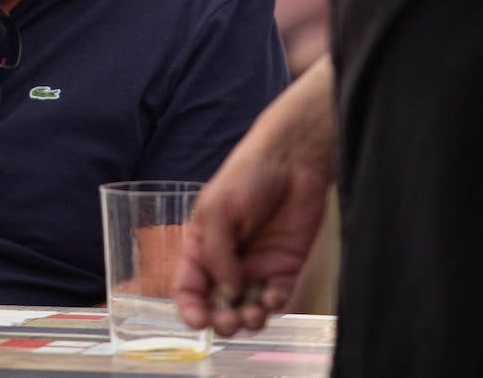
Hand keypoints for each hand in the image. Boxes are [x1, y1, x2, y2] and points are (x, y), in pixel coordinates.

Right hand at [175, 58, 335, 336]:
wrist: (293, 159)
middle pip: (218, 305)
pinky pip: (277, 298)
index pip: (189, 287)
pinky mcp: (285, 267)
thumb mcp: (218, 209)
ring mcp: (257, 265)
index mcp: (203, 245)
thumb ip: (217, 254)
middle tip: (228, 321)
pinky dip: (273, 306)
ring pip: (247, 309)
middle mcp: (228, 261)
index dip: (190, 309)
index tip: (199, 322)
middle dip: (220, 321)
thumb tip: (227, 292)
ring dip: (247, 319)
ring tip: (252, 313)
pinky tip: (272, 297)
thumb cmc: (248, 174)